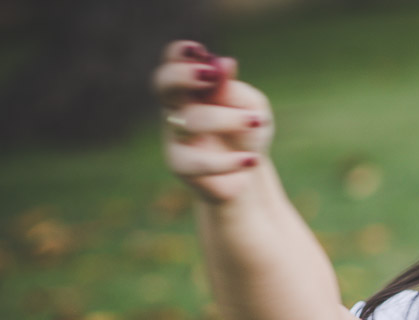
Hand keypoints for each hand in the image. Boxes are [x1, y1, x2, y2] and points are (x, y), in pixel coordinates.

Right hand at [151, 40, 273, 202]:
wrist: (250, 170)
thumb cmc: (247, 131)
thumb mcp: (251, 106)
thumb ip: (234, 90)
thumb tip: (223, 64)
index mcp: (190, 85)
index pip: (174, 62)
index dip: (180, 53)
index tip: (199, 50)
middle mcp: (176, 106)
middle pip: (163, 84)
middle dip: (182, 76)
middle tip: (209, 75)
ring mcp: (175, 136)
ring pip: (191, 120)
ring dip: (227, 118)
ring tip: (256, 121)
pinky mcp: (181, 165)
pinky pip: (200, 161)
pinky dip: (230, 161)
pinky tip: (253, 159)